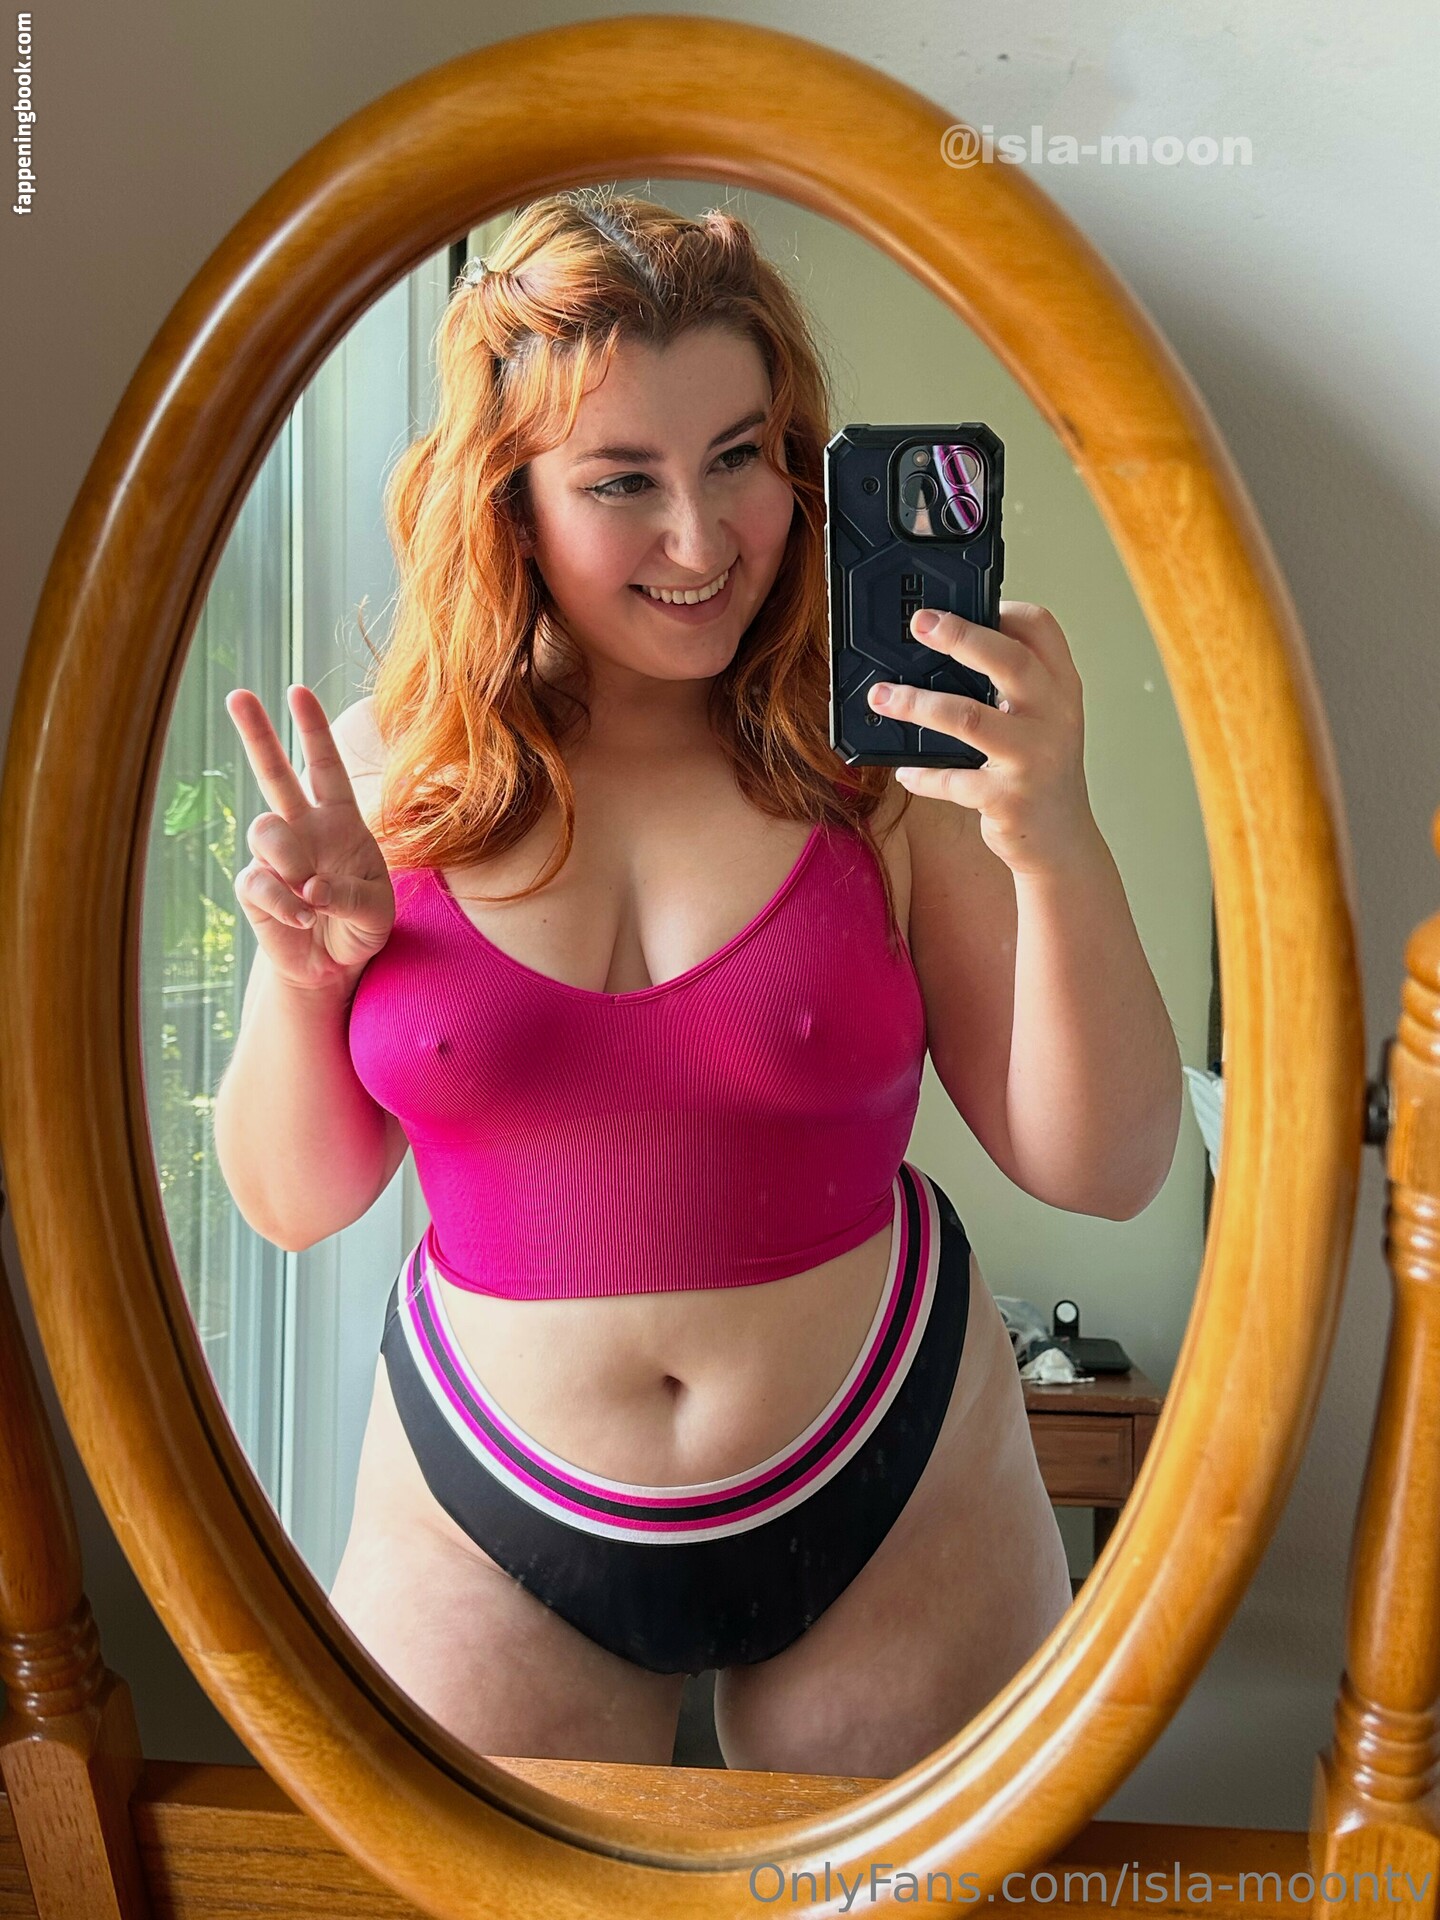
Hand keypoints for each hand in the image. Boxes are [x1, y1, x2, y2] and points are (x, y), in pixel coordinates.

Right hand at [225, 684, 394, 992]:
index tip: (297, 691)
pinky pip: (259, 881)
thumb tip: (308, 885)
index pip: (325, 767)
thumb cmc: (360, 926)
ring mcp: (275, 856)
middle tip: (238, 694)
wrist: (333, 967)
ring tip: (311, 897)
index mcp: (339, 820)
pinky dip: (284, 903)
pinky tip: (300, 919)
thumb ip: (349, 893)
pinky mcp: (254, 887)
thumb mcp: (376, 911)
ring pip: (265, 829)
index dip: (313, 731)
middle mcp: (303, 829)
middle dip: (257, 734)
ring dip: (291, 862)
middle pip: (274, 773)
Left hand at [867, 601, 1097, 874]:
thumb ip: (1010, 686)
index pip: (1041, 629)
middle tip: (919, 623)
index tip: (964, 603)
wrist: (1061, 842)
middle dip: (961, 636)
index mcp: (1061, 688)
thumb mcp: (1040, 720)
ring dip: (917, 704)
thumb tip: (941, 648)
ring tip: (881, 696)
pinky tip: (903, 770)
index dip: (1003, 608)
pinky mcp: (1008, 800)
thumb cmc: (1039, 771)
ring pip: (970, 718)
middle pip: (1010, 661)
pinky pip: (954, 780)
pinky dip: (923, 775)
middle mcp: (1053, 717)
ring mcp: (1033, 759)